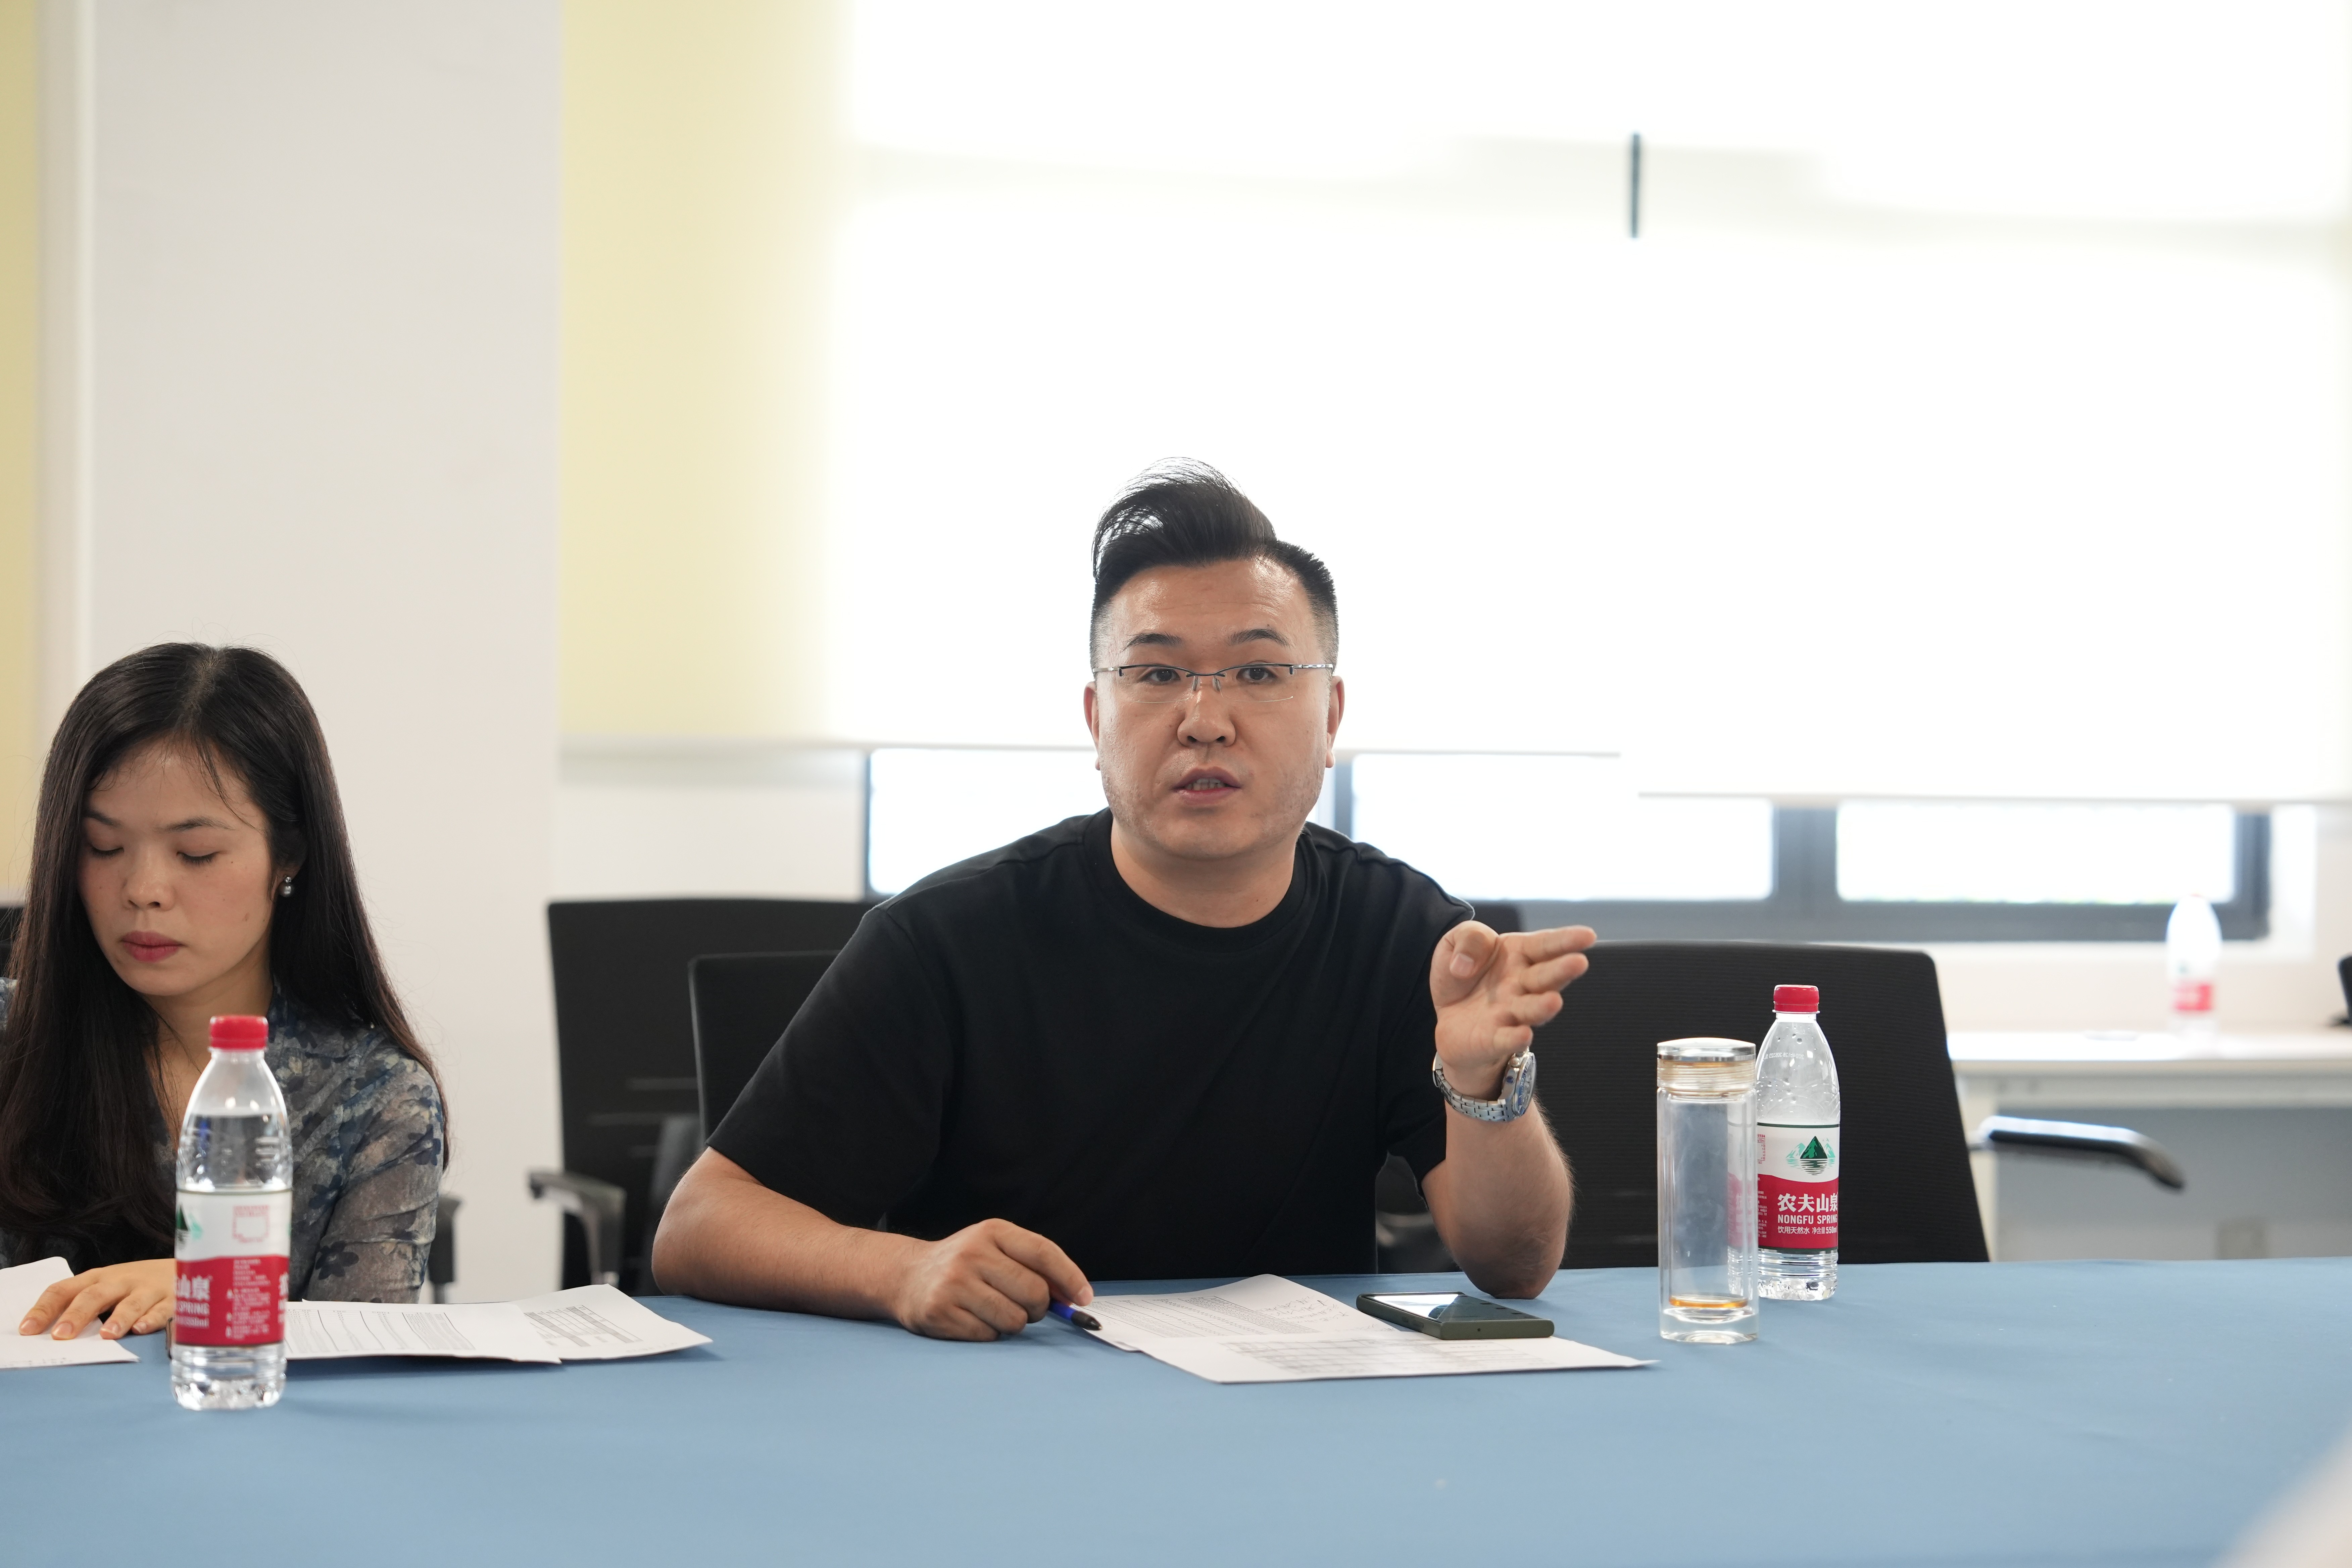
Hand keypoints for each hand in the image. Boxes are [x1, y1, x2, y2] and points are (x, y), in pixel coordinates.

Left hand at [18, 1259, 177, 1339]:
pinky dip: (152, 1319)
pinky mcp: (174, 1299)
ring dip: (118, 1318)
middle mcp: (122, 1281)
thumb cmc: (139, 1284)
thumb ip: (85, 1305)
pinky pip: (163, 1310)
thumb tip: (50, 1334)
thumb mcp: (109, 1287)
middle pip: (95, 1295)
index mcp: (99, 1278)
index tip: (27, 1329)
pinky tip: (141, 1328)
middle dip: (77, 1315)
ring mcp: (148, 1289)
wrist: (192, 1265)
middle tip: (61, 1335)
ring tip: (106, 1335)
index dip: (44, 1309)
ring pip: (131, 1302)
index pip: (64, 1289)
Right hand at [888, 1219, 1092, 1341]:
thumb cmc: (964, 1265)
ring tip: (992, 1311)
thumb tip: (1074, 1297)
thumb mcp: (995, 1249)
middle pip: (1034, 1292)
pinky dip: (988, 1334)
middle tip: (1025, 1307)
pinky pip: (988, 1336)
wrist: (906, 1275)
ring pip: (1014, 1319)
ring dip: (1012, 1323)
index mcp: (992, 1232)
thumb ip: (1033, 1265)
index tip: (1084, 1299)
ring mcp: (954, 1284)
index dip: (1070, 1277)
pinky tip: (971, 1319)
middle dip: (1038, 1308)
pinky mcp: (940, 1312)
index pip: (1043, 1253)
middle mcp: (972, 1254)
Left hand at [1430, 922, 1596, 1098]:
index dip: (1566, 940)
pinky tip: (1524, 1034)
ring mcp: (1511, 1013)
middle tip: (1579, 962)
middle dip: (1562, 970)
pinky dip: (1515, 1037)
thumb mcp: (1456, 942)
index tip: (1588, 935)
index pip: (1545, 944)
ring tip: (1554, 1001)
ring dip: (1542, 1006)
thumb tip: (1464, 964)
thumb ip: (1468, 940)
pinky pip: (1507, 1038)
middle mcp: (1522, 984)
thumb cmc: (1461, 973)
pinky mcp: (1495, 1039)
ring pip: (1532, 1008)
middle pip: (1545, 976)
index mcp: (1518, 954)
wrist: (1445, 1015)